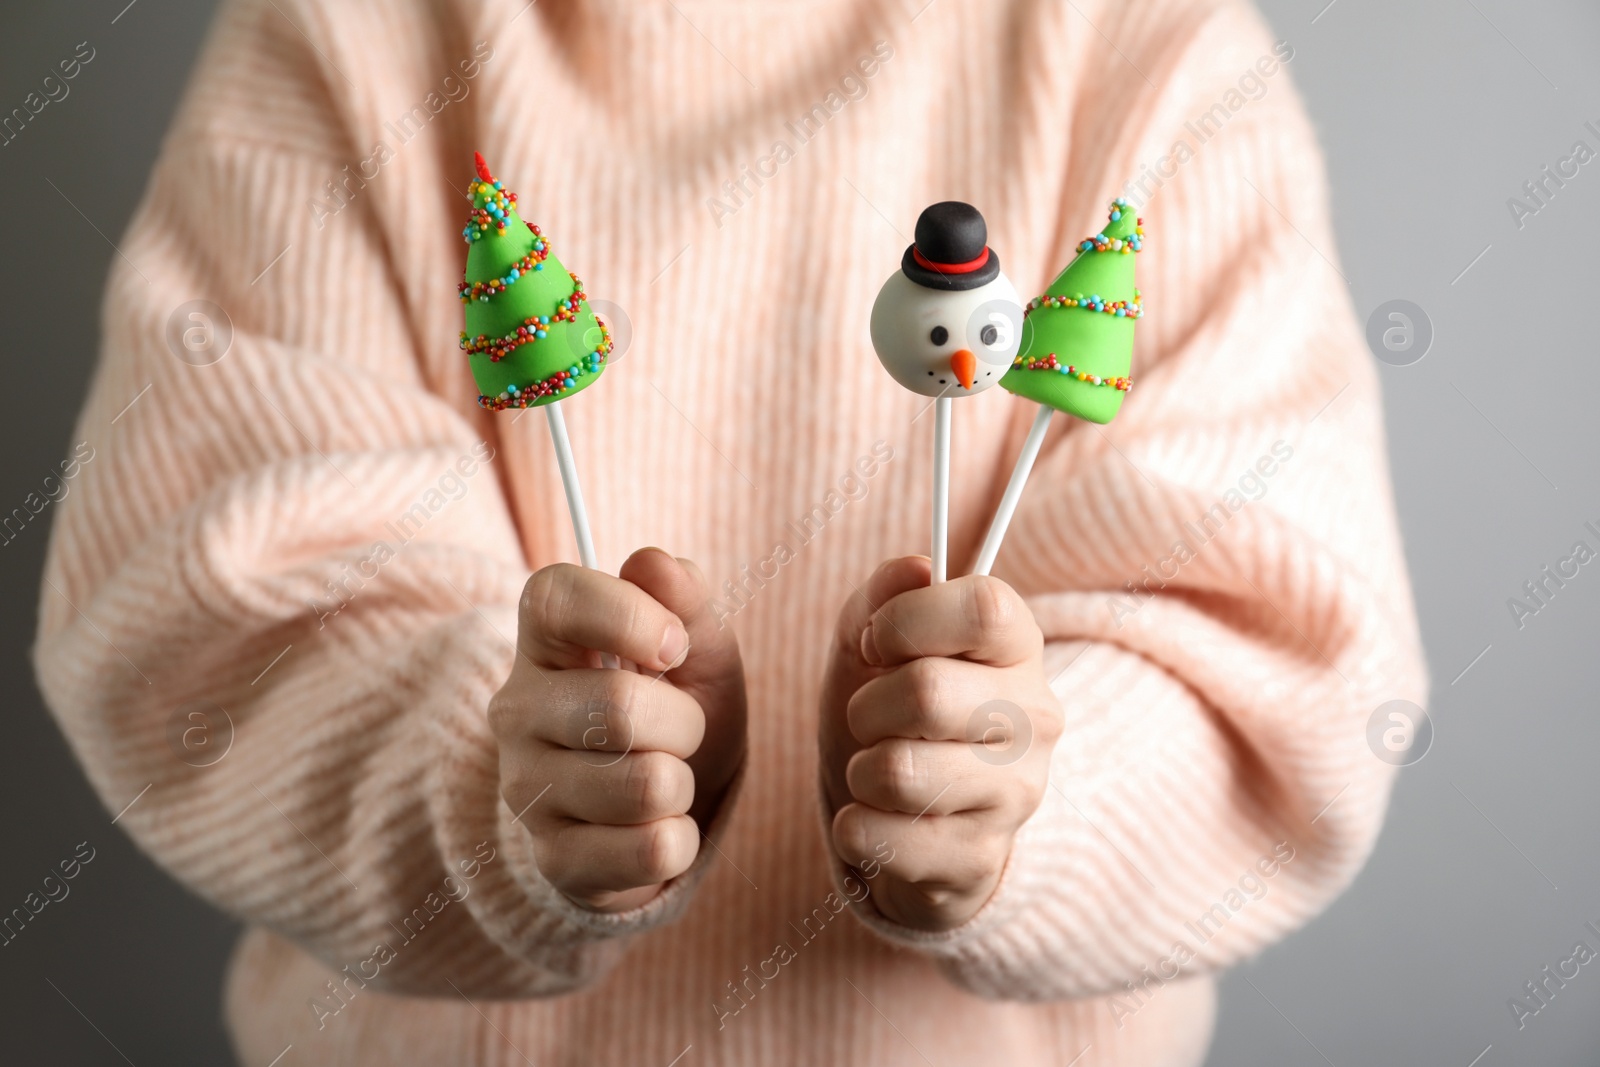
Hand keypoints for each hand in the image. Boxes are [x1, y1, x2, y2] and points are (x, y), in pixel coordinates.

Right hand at [490, 548, 746, 912]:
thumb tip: (655, 565)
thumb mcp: (696, 649)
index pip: (557, 598)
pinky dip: (680, 839)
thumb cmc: (674, 710)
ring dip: (683, 784)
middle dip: (684, 722)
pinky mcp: (553, 859)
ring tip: (665, 779)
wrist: (666, 809)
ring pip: (646, 786)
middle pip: (619, 707)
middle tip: (679, 729)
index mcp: (545, 639)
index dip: (629, 615)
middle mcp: (517, 709)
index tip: (673, 645)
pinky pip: (652, 850)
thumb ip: (684, 598)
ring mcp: (527, 787)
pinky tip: (657, 828)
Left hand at [819, 557, 1061, 930]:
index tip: (878, 644)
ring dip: (860, 770)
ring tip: (878, 772)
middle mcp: (1035, 718)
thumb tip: (914, 570)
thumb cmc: (894, 715)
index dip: (908, 620)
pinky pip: (878, 836)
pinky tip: (879, 821)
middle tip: (871, 719)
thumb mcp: (876, 644)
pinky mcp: (979, 859)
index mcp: (1018, 649)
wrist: (911, 822)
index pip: (984, 607)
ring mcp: (1016, 794)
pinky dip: (855, 826)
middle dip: (866, 706)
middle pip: (926, 692)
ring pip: (897, 771)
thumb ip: (885, 594)